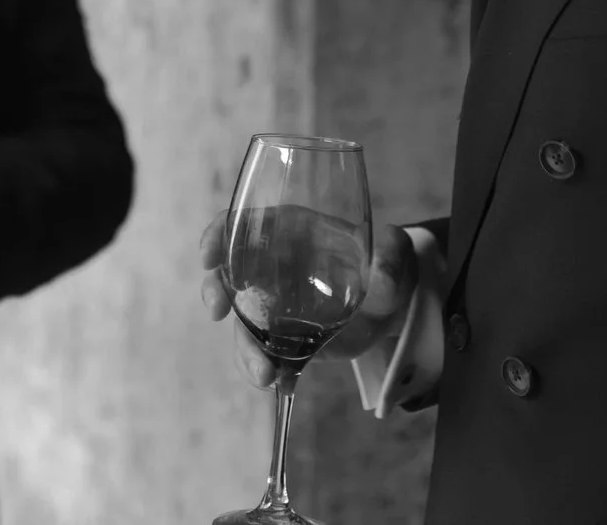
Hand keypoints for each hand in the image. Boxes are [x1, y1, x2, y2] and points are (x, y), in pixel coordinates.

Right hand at [197, 211, 418, 389]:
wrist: (394, 309)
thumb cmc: (388, 267)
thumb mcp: (397, 254)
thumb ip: (393, 259)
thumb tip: (383, 279)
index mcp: (292, 233)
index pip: (244, 225)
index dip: (219, 235)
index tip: (209, 256)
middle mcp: (274, 269)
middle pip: (230, 275)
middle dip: (216, 292)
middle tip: (219, 313)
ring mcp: (276, 307)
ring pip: (243, 324)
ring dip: (244, 349)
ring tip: (264, 374)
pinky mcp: (285, 340)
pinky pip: (264, 354)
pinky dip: (266, 369)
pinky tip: (280, 383)